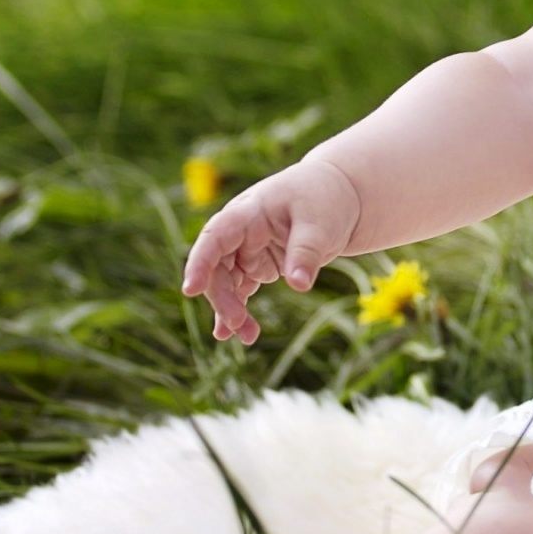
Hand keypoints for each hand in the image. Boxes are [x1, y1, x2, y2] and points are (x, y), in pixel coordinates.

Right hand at [179, 157, 363, 345]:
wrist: (342, 197)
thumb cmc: (326, 198)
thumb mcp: (320, 223)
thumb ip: (306, 252)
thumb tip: (299, 285)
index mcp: (249, 212)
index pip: (215, 236)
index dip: (200, 262)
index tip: (191, 289)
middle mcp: (241, 231)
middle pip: (217, 267)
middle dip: (222, 297)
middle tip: (238, 324)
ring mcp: (247, 249)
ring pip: (226, 283)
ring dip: (230, 309)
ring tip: (246, 337)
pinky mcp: (258, 265)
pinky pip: (241, 290)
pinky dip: (240, 310)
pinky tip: (243, 334)